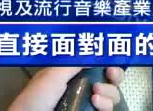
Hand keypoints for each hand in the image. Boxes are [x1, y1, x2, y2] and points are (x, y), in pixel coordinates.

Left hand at [8, 67, 123, 110]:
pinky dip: (107, 106)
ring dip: (110, 92)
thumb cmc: (36, 97)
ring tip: (96, 95)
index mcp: (73, 74)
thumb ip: (75, 61)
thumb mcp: (53, 74)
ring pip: (112, 96)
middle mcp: (84, 88)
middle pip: (111, 79)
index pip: (98, 64)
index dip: (108, 61)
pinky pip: (108, 110)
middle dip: (115, 75)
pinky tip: (97, 103)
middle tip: (110, 75)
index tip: (111, 60)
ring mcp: (87, 104)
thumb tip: (95, 48)